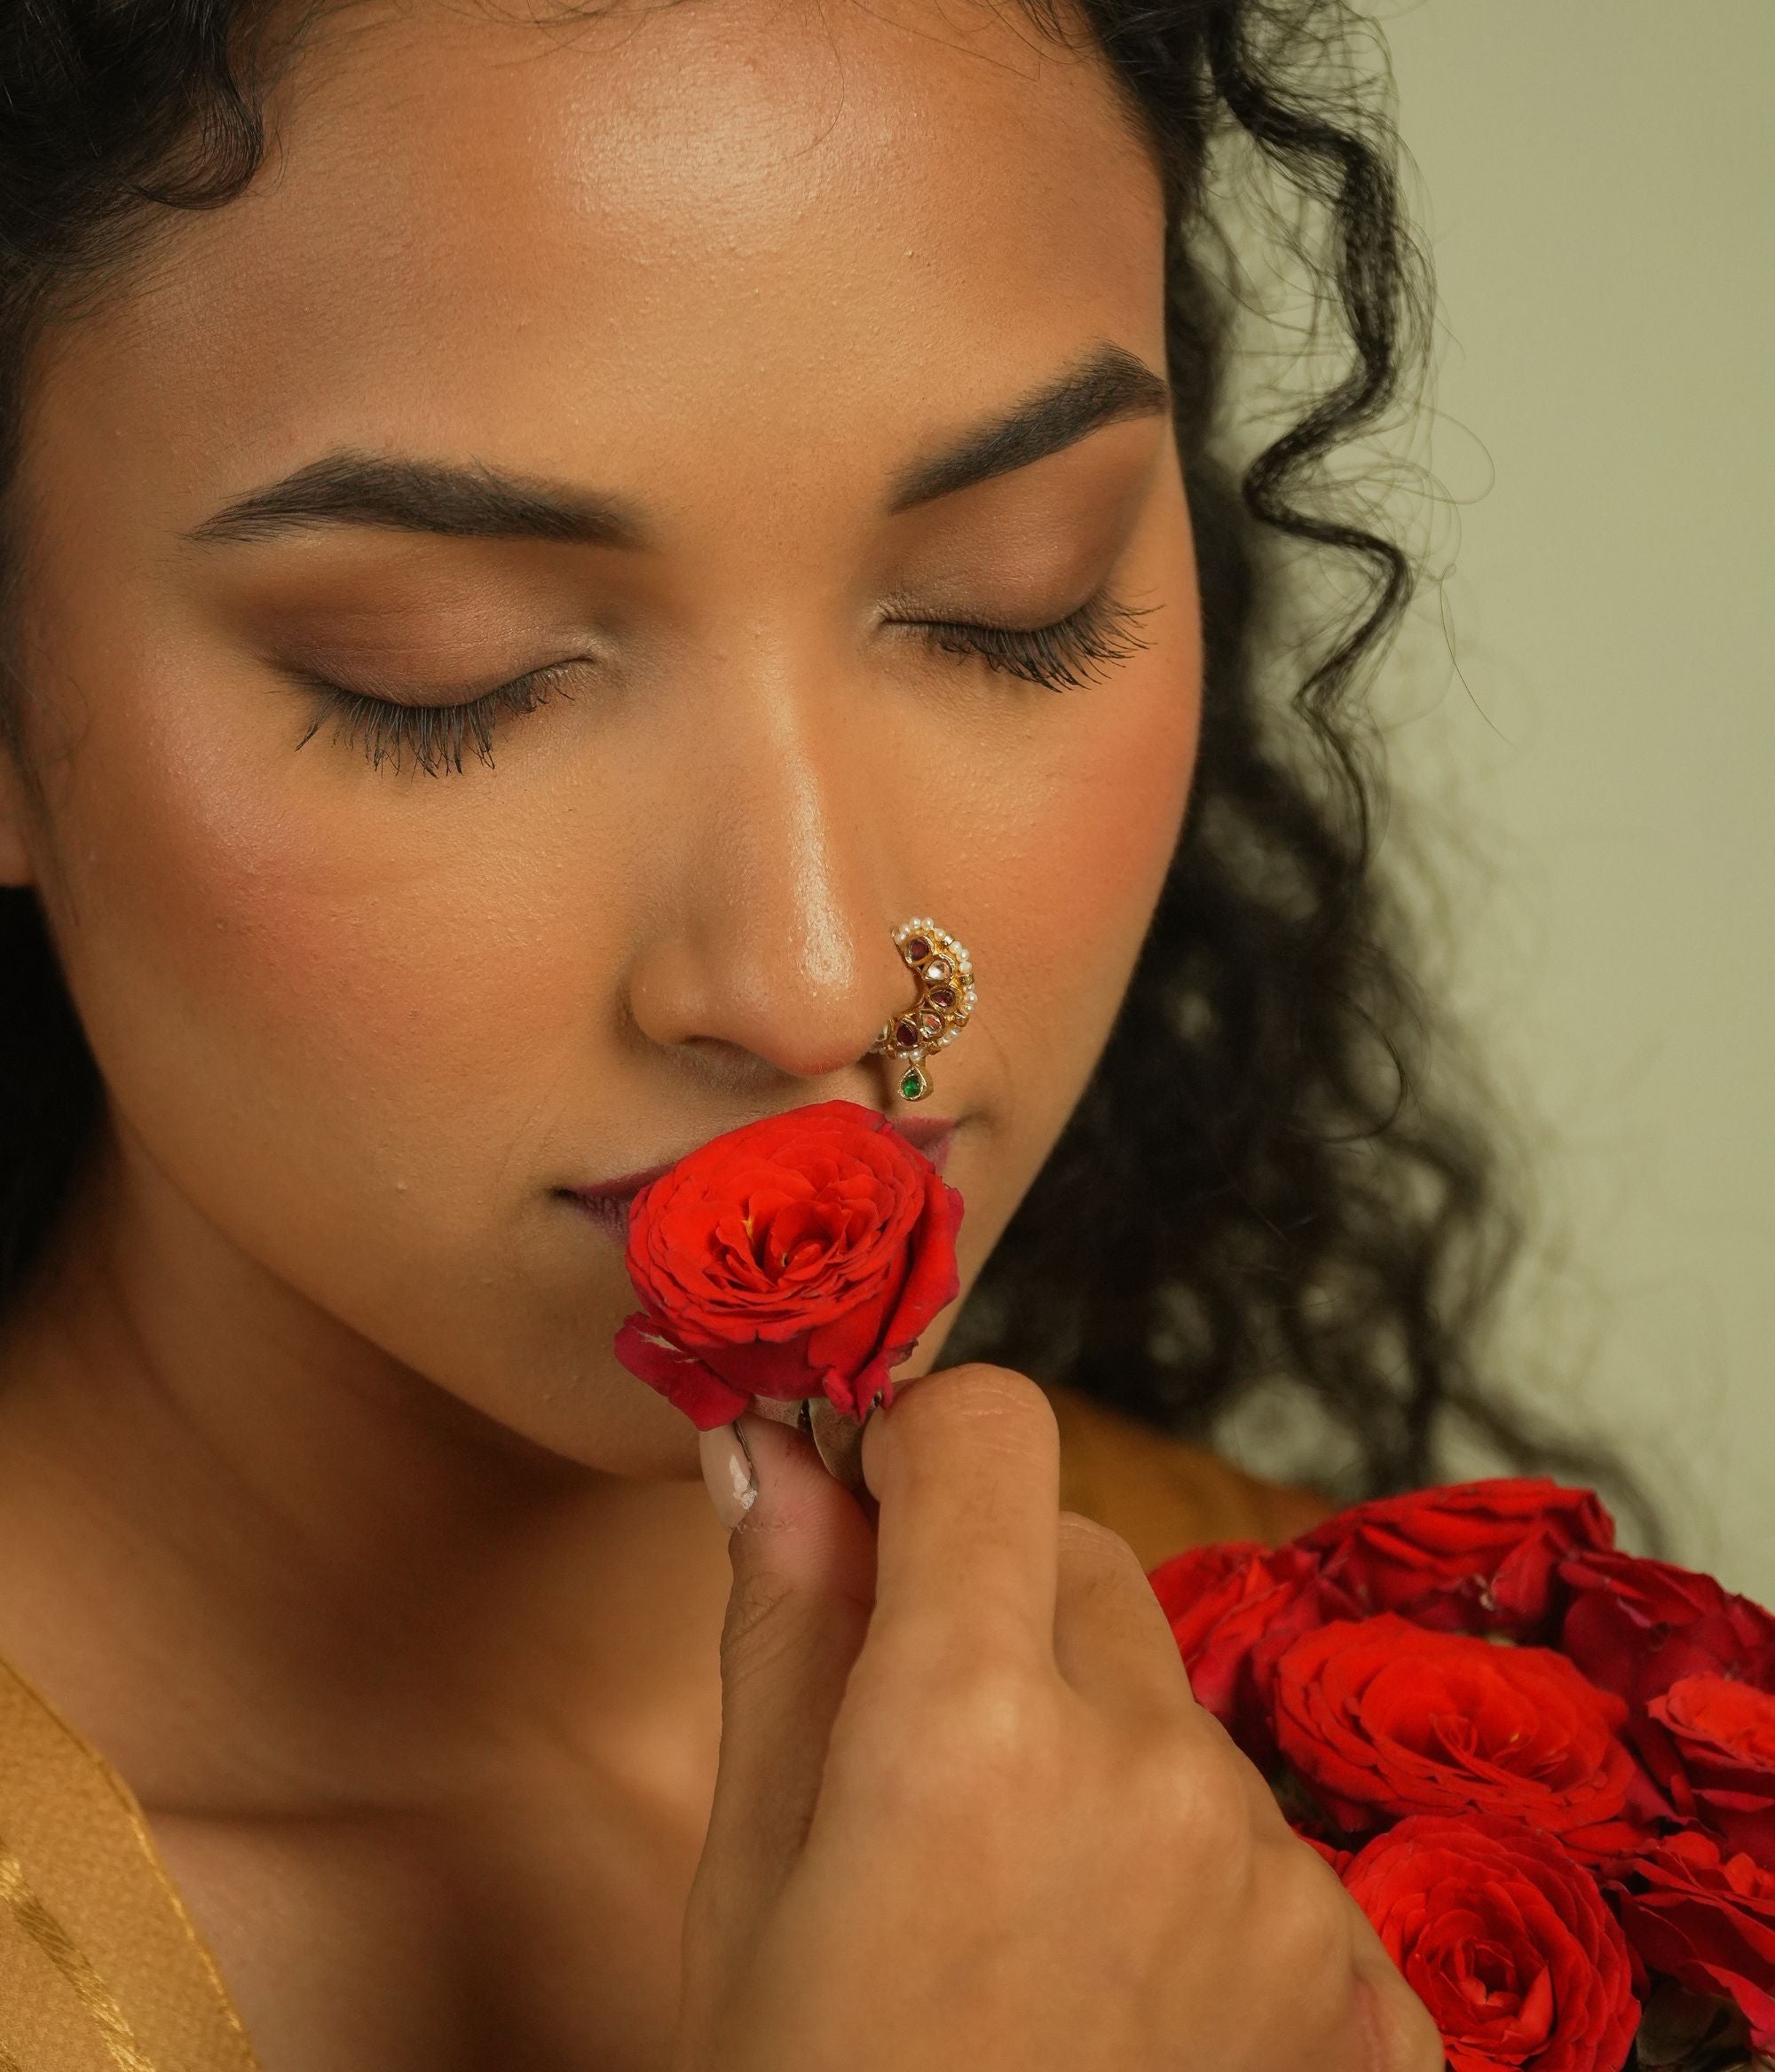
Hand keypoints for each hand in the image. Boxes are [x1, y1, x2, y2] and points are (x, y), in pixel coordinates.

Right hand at [674, 1364, 1441, 2071]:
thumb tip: (784, 1455)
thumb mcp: (749, 1882)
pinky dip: (1191, 1874)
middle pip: (1085, 1560)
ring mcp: (1282, 1886)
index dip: (916, 1446)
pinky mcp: (1367, 1989)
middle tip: (920, 1767)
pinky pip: (1265, 1838)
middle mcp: (1157, 1776)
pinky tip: (1125, 2000)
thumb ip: (783, 1633)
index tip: (874, 1509)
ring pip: (1171, 1704)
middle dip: (996, 1610)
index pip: (991, 1431)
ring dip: (1099, 1752)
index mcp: (971, 1727)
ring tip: (1020, 1923)